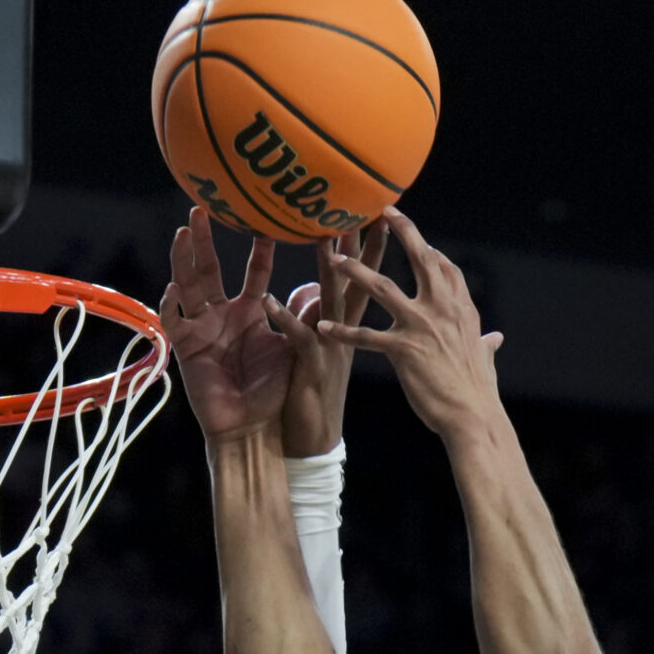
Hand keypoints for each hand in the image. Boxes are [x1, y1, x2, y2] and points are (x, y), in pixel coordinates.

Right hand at [161, 208, 290, 441]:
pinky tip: (172, 288)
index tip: (267, 220)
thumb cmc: (274, 392)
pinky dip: (171, 306)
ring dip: (184, 259)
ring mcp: (201, 329)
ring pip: (188, 285)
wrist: (253, 429)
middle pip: (210, 269)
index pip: (254, 271)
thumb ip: (305, 316)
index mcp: (250, 312)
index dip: (260, 247)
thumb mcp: (293, 346)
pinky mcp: (186, 349)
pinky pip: (173, 323)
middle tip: (201, 207)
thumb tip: (324, 283)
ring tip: (184, 231)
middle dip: (204, 240)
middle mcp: (222, 315)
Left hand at [266, 221, 388, 459]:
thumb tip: (319, 294)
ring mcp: (337, 350)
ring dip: (330, 269)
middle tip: (364, 207)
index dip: (376, 247)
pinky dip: (286, 320)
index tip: (381, 213)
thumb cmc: (328, 405)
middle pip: (361, 280)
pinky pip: (301, 340)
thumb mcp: (334, 358)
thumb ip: (332, 325)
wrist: (321, 447)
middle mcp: (350, 334)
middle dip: (362, 243)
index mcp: (358, 331)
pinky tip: (271, 300)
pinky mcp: (317, 369)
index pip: (372, 280)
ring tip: (322, 238)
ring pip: (336, 302)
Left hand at [319, 210, 503, 440]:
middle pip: (421, 259)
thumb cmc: (478, 392)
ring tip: (334, 258)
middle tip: (383, 211)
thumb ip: (485, 344)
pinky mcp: (404, 349)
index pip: (445, 267)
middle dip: (402, 231)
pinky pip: (365, 336)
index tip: (415, 236)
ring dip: (356, 271)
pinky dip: (342, 331)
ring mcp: (422, 326)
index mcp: (461, 309)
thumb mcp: (484, 359)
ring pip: (383, 289)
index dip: (429, 249)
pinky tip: (321, 326)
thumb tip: (495, 339)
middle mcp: (443, 310)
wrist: (473, 416)